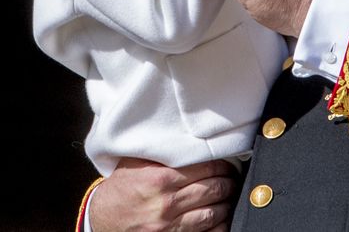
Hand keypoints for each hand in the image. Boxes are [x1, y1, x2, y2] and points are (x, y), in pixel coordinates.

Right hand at [89, 158, 237, 231]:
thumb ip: (161, 153)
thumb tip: (187, 139)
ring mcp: (170, 226)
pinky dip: (218, 226)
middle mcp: (167, 203)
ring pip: (212, 213)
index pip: (205, 168)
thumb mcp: (136, 163)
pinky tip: (222, 218)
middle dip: (227, 182)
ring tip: (229, 195)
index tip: (227, 163)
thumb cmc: (120, 188)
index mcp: (161, 179)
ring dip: (225, 203)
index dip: (221, 165)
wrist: (101, 220)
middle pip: (212, 189)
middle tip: (232, 178)